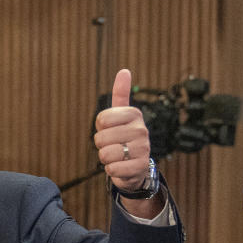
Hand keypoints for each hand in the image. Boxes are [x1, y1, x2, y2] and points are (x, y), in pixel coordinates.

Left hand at [93, 69, 149, 191]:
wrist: (136, 166)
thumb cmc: (123, 138)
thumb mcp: (120, 116)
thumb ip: (120, 95)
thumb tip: (124, 71)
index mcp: (134, 114)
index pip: (101, 119)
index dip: (100, 128)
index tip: (110, 129)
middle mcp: (141, 130)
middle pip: (100, 138)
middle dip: (101, 145)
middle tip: (114, 145)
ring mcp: (142, 149)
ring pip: (105, 154)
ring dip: (106, 159)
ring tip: (117, 156)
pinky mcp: (139, 167)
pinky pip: (111, 169)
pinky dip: (111, 170)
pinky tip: (121, 167)